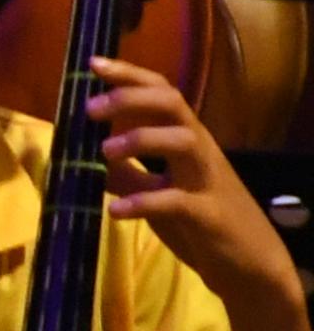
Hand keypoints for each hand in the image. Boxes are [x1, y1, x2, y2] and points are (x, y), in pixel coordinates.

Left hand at [91, 53, 304, 312]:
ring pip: (184, 141)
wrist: (248, 267)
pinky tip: (115, 211)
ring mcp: (207, 182)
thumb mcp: (155, 195)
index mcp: (186, 142)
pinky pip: (178, 201)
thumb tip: (83, 158)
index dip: (129, 76)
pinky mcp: (210, 216)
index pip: (162, 95)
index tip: (92, 63)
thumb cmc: (201, 224)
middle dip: (131, 98)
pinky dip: (144, 203)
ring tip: (104, 152)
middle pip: (174, 105)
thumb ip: (125, 175)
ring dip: (142, 139)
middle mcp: (200, 153)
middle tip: (90, 108)